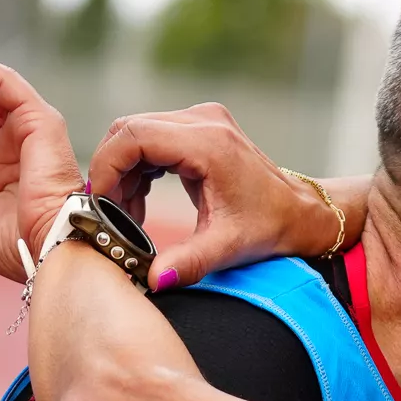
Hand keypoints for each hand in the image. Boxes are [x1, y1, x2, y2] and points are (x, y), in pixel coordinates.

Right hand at [87, 103, 353, 289]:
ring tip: (126, 216)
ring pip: (137, 134)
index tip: (100, 203)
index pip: (134, 137)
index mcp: (208, 143)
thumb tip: (153, 280)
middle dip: (111, 172)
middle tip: (108, 214)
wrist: (300, 212)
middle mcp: (202, 121)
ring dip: (123, 173)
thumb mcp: (228, 247)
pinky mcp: (200, 129)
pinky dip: (138, 170)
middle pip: (129, 131)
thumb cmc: (271, 227)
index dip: (107, 167)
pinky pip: (152, 141)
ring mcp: (201, 120)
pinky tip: (139, 204)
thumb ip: (188, 262)